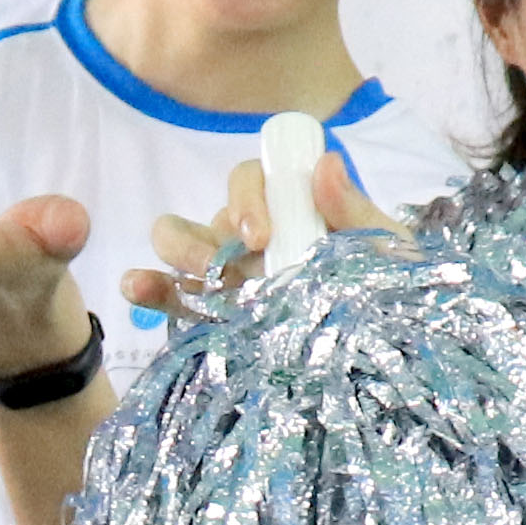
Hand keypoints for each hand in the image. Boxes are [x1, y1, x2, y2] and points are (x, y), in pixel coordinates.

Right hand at [124, 145, 389, 316]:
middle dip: (206, 231)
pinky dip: (150, 289)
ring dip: (177, 251)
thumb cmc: (389, 293)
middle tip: (223, 266)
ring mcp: (230, 277)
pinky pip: (174, 297)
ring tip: (187, 276)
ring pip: (182, 245)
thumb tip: (326, 162)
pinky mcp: (214, 318)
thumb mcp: (385, 251)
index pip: (253, 182)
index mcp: (290, 211)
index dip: (248, 198)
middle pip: (210, 213)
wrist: (390, 362)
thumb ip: (356, 211)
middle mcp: (253, 237)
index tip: (261, 234)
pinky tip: (135, 286)